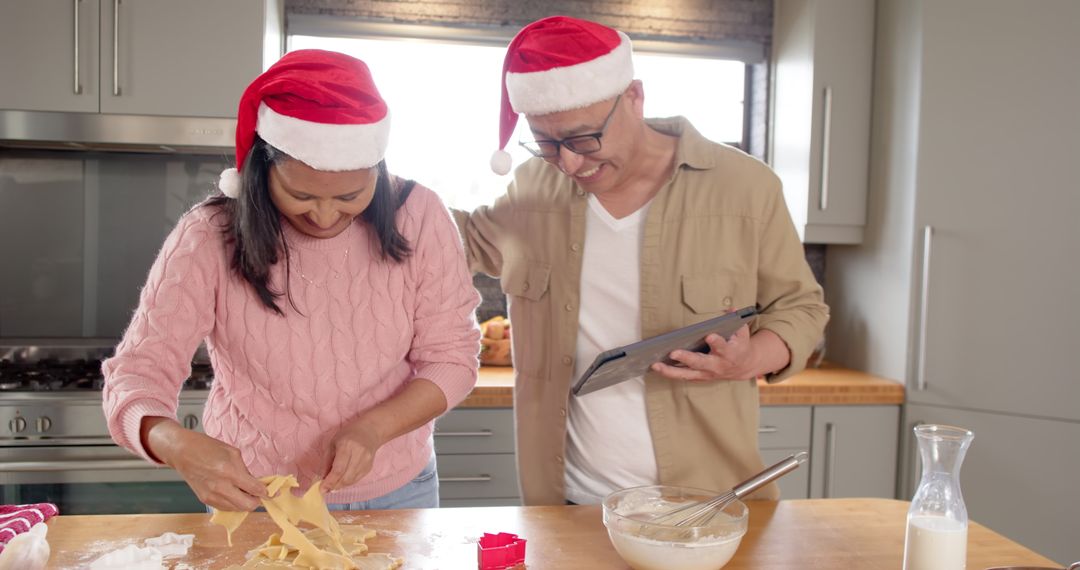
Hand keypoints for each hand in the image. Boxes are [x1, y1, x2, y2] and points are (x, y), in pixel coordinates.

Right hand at [143, 418, 265, 510]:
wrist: (182, 452)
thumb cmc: (207, 448)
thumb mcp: (233, 453)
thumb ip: (245, 470)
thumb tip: (255, 483)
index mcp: (230, 471)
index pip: (255, 489)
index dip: (267, 492)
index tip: (273, 493)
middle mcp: (221, 487)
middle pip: (248, 505)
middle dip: (257, 501)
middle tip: (260, 494)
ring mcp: (212, 495)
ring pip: (237, 509)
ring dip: (245, 503)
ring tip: (246, 492)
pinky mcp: (205, 500)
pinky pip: (225, 508)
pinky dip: (233, 504)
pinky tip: (234, 494)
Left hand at [323, 418, 383, 492]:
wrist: (370, 432)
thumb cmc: (348, 435)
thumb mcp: (333, 443)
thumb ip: (327, 461)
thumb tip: (322, 478)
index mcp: (347, 446)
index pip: (338, 469)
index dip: (330, 481)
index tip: (322, 489)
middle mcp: (358, 454)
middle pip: (346, 477)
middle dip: (334, 486)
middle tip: (326, 489)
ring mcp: (366, 462)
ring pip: (351, 481)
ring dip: (340, 486)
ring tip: (333, 485)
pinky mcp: (369, 467)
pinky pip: (356, 480)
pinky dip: (347, 483)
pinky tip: (342, 480)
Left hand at [650, 324, 757, 381]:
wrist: (743, 366)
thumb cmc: (739, 345)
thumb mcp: (742, 332)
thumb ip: (736, 320)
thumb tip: (731, 309)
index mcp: (729, 353)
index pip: (723, 347)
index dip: (717, 342)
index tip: (710, 336)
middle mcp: (717, 365)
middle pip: (700, 362)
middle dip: (686, 358)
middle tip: (673, 352)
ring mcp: (707, 373)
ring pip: (687, 374)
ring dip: (670, 371)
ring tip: (655, 365)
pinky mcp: (699, 377)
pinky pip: (682, 376)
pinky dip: (669, 373)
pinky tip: (656, 367)